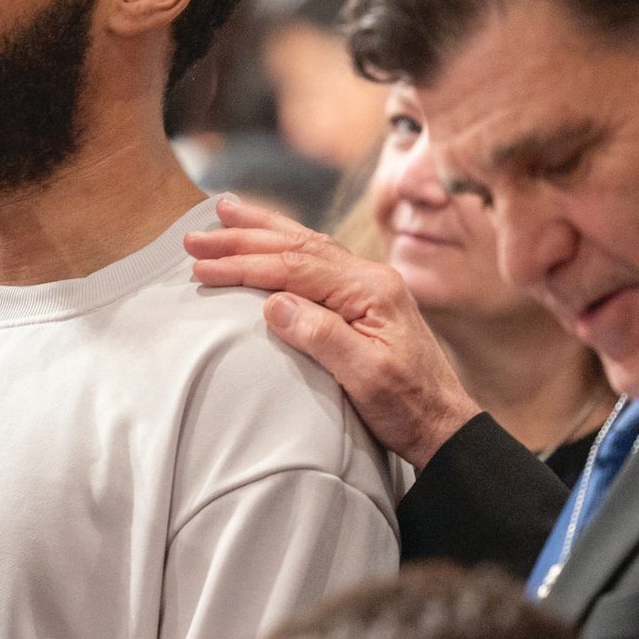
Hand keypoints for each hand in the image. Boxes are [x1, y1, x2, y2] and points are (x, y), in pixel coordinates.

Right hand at [187, 195, 481, 468]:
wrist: (443, 425)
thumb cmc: (408, 407)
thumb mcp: (366, 378)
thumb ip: (322, 336)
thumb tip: (273, 302)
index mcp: (371, 290)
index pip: (295, 266)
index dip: (245, 264)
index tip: (202, 267)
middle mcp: (370, 277)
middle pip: (297, 245)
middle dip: (243, 238)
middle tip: (195, 236)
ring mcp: (369, 286)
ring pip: (306, 244)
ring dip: (262, 230)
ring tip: (224, 212)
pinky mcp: (364, 300)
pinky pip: (316, 260)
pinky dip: (284, 245)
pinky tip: (268, 239)